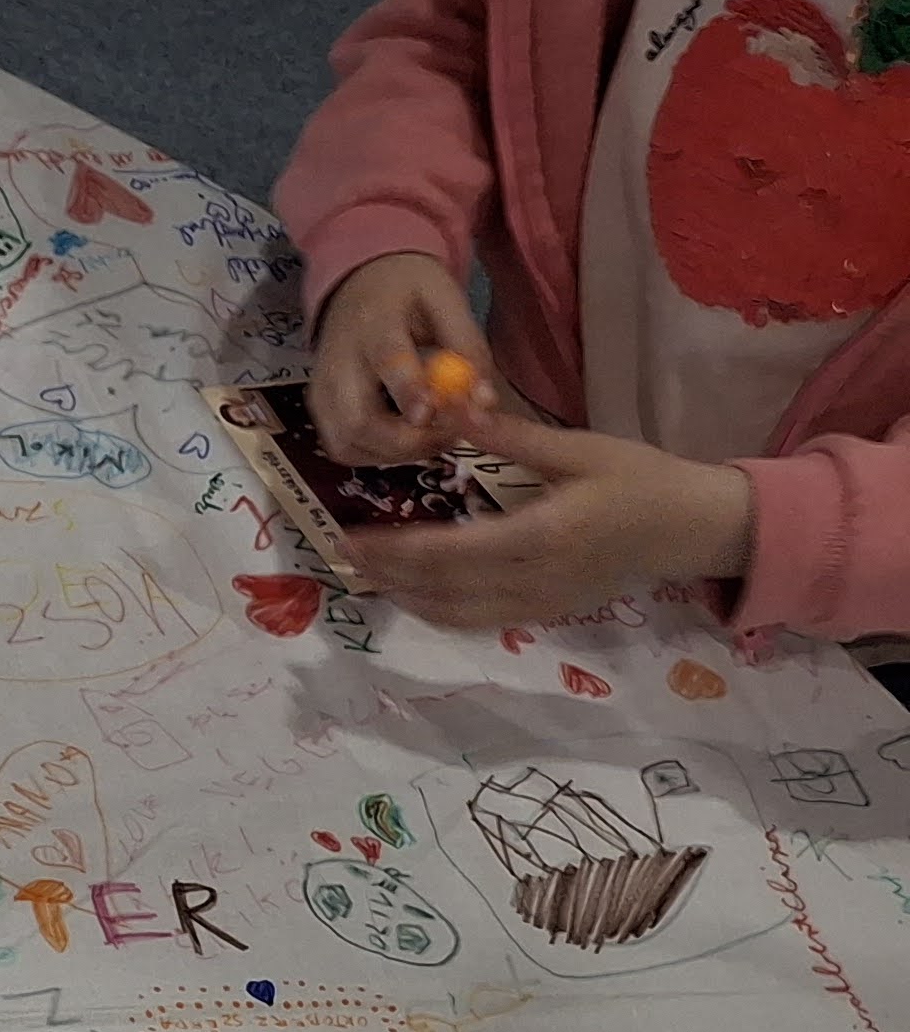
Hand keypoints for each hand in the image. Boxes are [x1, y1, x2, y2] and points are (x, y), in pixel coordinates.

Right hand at [309, 250, 492, 464]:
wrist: (360, 284)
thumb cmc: (408, 291)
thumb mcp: (447, 302)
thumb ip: (468, 349)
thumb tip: (484, 403)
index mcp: (372, 322)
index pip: (387, 362)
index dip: (410, 393)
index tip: (433, 415)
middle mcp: (337, 361)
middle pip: (357, 420)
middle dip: (406, 442)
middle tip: (449, 437)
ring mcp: (322, 390)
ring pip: (348, 443)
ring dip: (395, 454)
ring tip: (432, 437)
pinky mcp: (319, 409)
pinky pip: (343, 448)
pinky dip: (377, 455)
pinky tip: (405, 439)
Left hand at [341, 407, 753, 630]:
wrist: (691, 528)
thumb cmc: (640, 480)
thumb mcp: (581, 448)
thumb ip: (512, 438)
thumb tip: (453, 410)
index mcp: (544, 534)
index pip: (452, 551)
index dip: (396, 549)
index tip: (354, 536)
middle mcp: (536, 579)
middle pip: (443, 587)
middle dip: (386, 573)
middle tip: (341, 555)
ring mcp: (540, 604)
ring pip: (455, 613)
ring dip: (404, 597)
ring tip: (365, 575)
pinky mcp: (546, 615)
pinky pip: (479, 621)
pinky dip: (437, 611)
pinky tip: (412, 594)